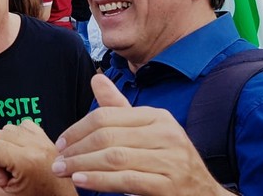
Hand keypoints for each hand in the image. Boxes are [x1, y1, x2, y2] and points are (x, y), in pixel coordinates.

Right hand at [0, 120, 76, 195]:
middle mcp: (36, 145)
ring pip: (7, 127)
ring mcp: (43, 140)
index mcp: (26, 160)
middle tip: (10, 174)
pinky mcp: (47, 137)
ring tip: (18, 166)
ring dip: (7, 145)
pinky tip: (23, 155)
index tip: (4, 180)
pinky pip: (23, 124)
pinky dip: (19, 137)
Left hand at [52, 74, 227, 195]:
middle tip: (57, 161)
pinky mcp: (170, 185)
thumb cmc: (169, 162)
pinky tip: (82, 181)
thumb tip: (96, 79)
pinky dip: (100, 180)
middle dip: (76, 149)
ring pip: (114, 158)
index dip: (78, 129)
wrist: (205, 195)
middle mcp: (166, 134)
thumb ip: (119, 109)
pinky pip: (126, 180)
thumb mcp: (147, 131)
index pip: (106, 115)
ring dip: (82, 165)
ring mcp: (171, 160)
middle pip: (107, 136)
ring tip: (63, 171)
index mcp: (156, 117)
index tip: (61, 143)